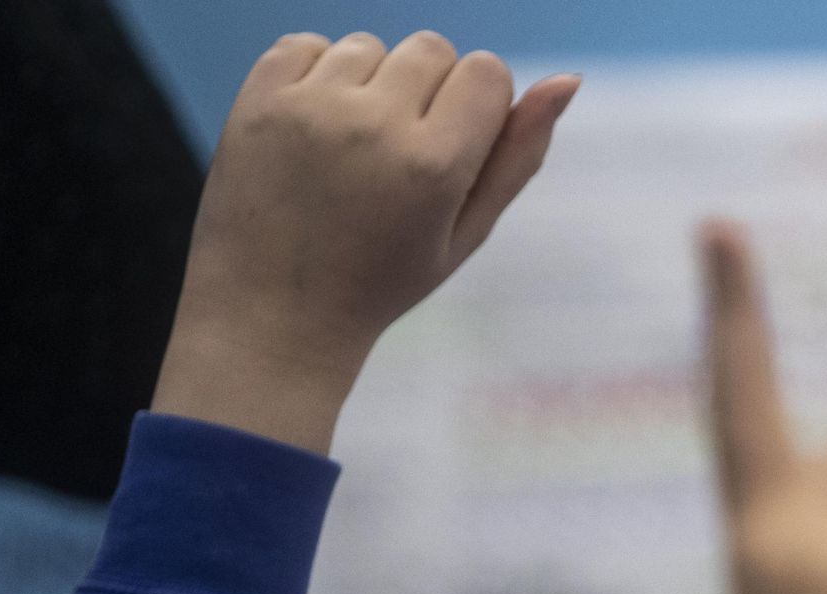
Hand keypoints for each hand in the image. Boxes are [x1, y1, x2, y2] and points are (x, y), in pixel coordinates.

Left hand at [153, 32, 580, 453]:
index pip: (486, 71)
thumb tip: (567, 79)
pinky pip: (307, 45)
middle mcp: (375, 125)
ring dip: (372, 82)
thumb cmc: (383, 281)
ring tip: (353, 147)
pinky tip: (315, 130)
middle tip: (400, 154)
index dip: (478, 105)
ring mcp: (310, 107)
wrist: (274, 314)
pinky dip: (317, 75)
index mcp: (435, 165)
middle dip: (429, 89)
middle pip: (432, 48)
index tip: (453, 148)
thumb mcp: (466, 233)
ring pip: (370, 46)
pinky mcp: (259, 99)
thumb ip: (518, 156)